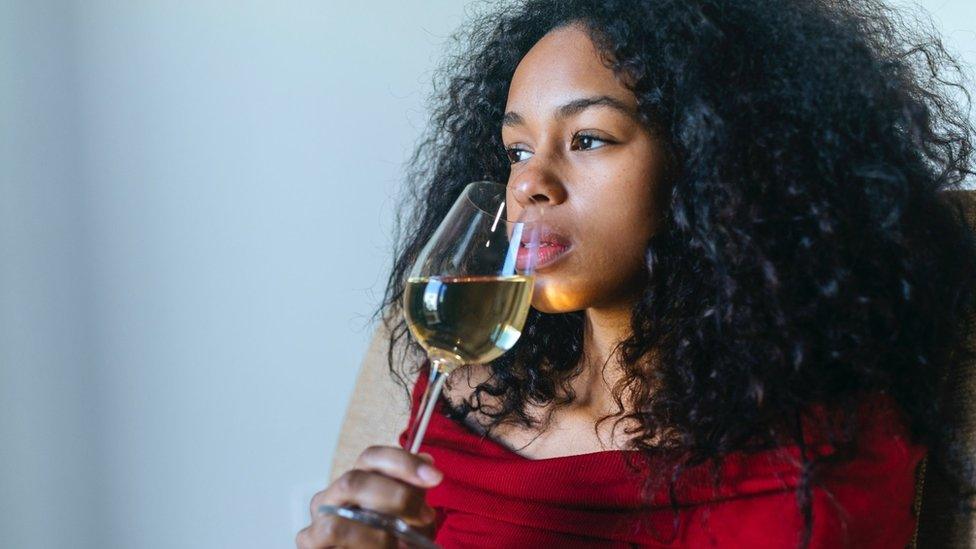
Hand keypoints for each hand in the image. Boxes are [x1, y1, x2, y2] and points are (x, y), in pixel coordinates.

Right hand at [296, 445, 442, 547]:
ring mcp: (318, 520)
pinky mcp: (309, 542)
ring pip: (337, 519)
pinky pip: (329, 537)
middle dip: (395, 497)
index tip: (434, 477)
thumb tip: (426, 465)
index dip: (404, 462)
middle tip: (423, 516)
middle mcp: (334, 496)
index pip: (372, 456)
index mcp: (359, 480)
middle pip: (353, 480)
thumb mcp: (411, 519)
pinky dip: (362, 544)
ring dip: (375, 534)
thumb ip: (415, 494)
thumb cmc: (394, 543)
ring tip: (397, 544)